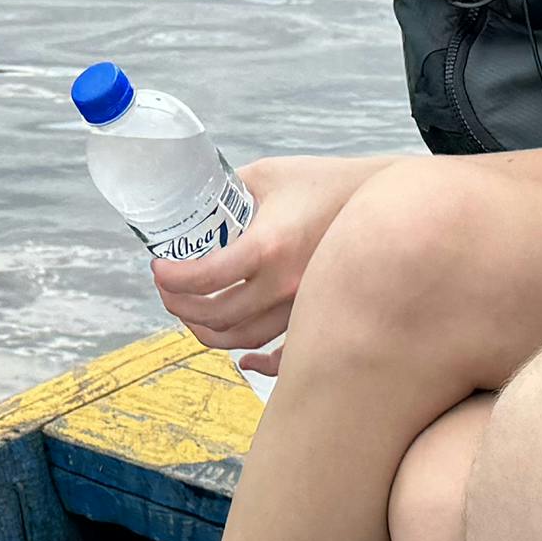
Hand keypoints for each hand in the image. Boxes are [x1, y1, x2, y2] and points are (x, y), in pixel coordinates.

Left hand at [147, 154, 384, 369]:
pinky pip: (286, 357)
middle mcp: (286, 285)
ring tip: (190, 311)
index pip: (205, 278)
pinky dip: (261, 366)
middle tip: (167, 288)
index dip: (171, 278)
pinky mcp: (319, 315)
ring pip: (243, 341)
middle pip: (218, 316)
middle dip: (179, 305)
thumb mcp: (267, 175)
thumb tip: (191, 204)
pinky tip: (244, 361)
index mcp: (269, 246)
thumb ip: (228, 190)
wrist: (383, 200)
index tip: (158, 267)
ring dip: (207, 332)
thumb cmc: (324, 182)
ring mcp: (304, 306)